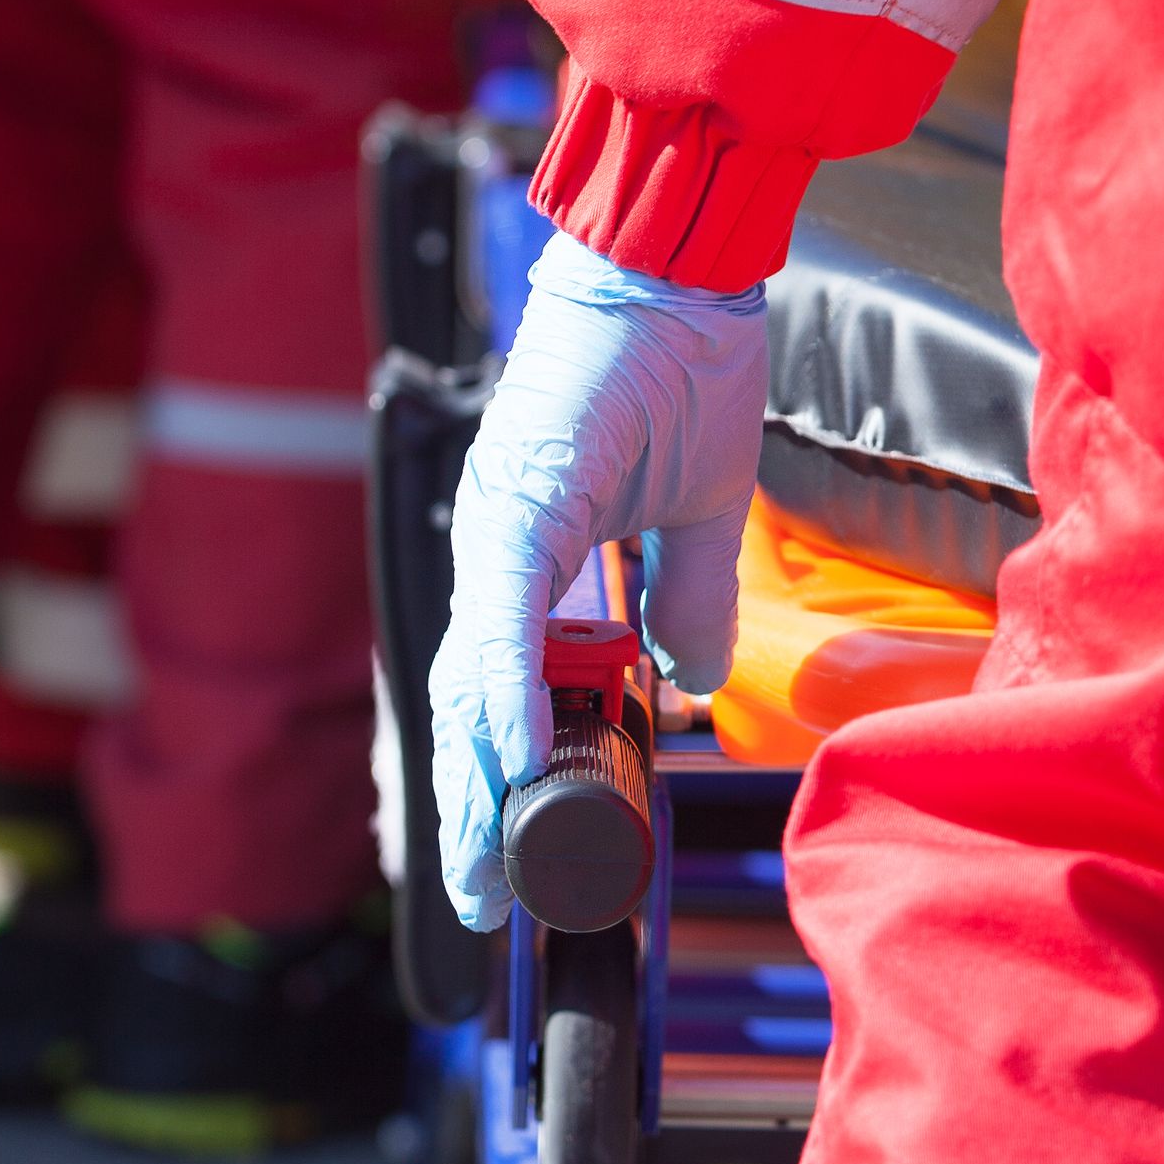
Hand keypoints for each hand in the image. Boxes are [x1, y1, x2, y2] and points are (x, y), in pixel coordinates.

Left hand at [429, 232, 767, 929]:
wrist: (676, 265)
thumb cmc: (682, 360)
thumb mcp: (696, 511)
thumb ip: (683, 599)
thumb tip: (689, 680)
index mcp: (533, 553)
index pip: (502, 685)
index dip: (498, 771)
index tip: (506, 851)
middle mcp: (498, 549)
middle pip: (468, 702)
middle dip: (471, 807)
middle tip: (474, 898)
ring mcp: (499, 527)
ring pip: (471, 675)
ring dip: (476, 776)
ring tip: (479, 863)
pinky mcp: (519, 503)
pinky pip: (506, 620)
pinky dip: (503, 692)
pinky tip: (507, 756)